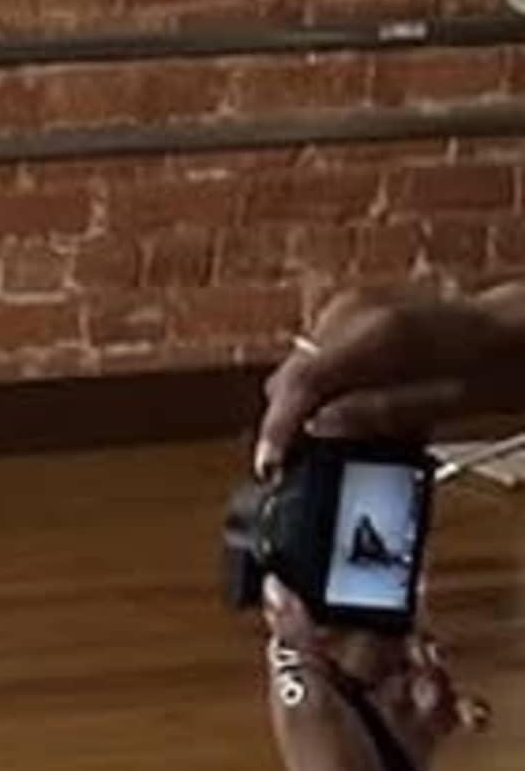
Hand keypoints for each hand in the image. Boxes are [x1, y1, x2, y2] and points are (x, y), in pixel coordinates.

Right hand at [258, 285, 524, 472]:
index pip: (301, 382)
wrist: (515, 331)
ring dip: (311, 403)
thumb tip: (316, 430)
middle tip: (308, 458)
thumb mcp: (443, 404)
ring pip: (302, 368)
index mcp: (381, 336)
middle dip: (293, 419)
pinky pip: (319, 357)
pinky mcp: (353, 312)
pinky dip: (328, 385)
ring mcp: (352, 308)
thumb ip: (374, 414)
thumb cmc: (494, 365)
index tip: (269, 463)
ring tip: (349, 431)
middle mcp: (357, 313)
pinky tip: (357, 403)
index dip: (278, 427)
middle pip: (292, 376)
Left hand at [263, 581, 478, 770]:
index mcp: (307, 677)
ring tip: (428, 692)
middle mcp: (344, 693)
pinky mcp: (413, 739)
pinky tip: (461, 716)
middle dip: (408, 639)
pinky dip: (456, 709)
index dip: (359, 602)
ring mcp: (381, 716)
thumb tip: (277, 588)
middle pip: (385, 641)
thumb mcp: (310, 701)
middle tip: (416, 651)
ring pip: (417, 669)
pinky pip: (442, 708)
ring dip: (432, 675)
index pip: (331, 621)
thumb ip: (297, 642)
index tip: (387, 585)